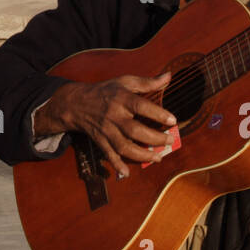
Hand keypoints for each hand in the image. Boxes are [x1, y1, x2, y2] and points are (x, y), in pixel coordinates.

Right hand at [34, 73, 175, 178]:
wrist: (77, 103)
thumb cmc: (106, 91)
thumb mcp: (125, 82)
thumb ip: (148, 82)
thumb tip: (169, 76)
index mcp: (121, 98)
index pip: (140, 106)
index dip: (157, 114)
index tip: (173, 120)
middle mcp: (114, 115)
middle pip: (134, 130)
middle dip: (154, 138)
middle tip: (169, 141)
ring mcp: (106, 130)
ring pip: (123, 146)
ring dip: (141, 155)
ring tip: (158, 158)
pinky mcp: (100, 140)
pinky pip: (109, 155)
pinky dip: (117, 165)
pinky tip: (127, 173)